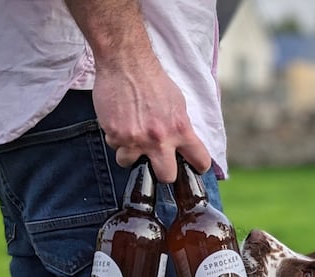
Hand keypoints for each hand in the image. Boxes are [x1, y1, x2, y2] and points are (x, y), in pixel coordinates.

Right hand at [93, 59, 210, 182]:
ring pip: (130, 164)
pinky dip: (115, 137)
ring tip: (130, 136)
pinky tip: (118, 121)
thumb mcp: (177, 103)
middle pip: (166, 177)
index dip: (199, 166)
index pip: (200, 160)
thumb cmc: (152, 80)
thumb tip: (183, 145)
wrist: (126, 61)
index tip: (195, 167)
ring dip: (130, 154)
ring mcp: (136, 139)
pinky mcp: (115, 134)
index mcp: (181, 129)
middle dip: (162, 172)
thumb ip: (180, 127)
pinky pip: (114, 146)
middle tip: (157, 162)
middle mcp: (160, 139)